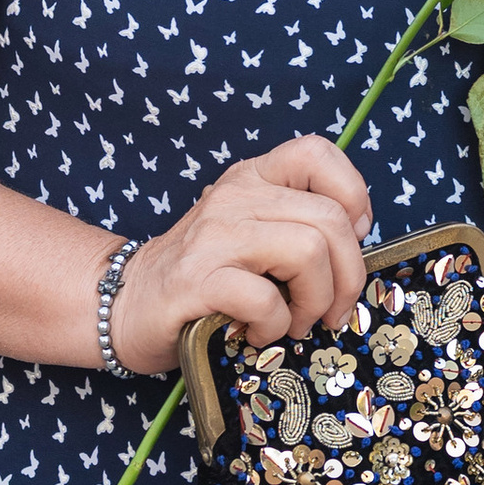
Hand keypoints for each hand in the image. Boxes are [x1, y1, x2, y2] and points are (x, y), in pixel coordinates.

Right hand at [108, 139, 373, 373]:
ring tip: (296, 323)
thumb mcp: (253, 232)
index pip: (317, 153)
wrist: (125, 302)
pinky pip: (266, 299)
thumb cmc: (204, 275)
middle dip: (348, 276)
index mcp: (253, 177)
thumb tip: (358, 249)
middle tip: (332, 310)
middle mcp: (235, 196)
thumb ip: (297, 225)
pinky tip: (259, 331)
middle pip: (330, 220)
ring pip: (307, 253)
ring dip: (315, 301)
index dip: (353, 194)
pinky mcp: (197, 280)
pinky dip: (275, 325)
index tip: (354, 238)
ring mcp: (214, 236)